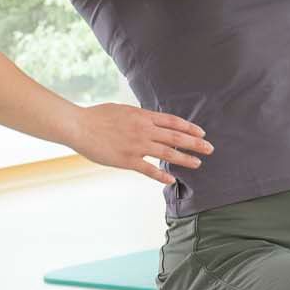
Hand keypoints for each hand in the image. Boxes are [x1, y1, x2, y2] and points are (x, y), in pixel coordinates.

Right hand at [71, 103, 211, 186]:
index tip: (201, 132)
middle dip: (195, 143)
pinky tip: (172, 180)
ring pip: (168, 153)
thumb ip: (138, 116)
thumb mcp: (122, 110)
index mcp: (143, 116)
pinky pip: (149, 170)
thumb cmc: (97, 116)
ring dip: (185, 159)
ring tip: (198, 163)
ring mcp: (137, 146)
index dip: (189, 128)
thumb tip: (148, 119)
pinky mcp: (127, 160)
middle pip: (176, 137)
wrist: (79, 126)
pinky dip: (161, 175)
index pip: (173, 122)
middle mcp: (144, 130)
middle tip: (210, 149)